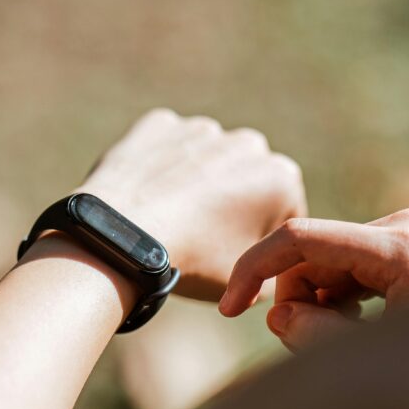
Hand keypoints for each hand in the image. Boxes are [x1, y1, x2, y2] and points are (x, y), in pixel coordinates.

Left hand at [79, 109, 306, 299]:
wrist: (123, 239)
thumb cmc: (193, 262)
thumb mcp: (249, 284)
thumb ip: (273, 270)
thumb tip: (271, 268)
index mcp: (282, 178)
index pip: (285, 214)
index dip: (264, 241)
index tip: (238, 259)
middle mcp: (249, 143)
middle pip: (248, 180)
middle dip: (235, 202)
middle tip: (205, 238)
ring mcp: (202, 129)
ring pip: (207, 160)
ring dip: (199, 182)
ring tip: (173, 218)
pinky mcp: (160, 124)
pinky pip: (168, 147)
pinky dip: (162, 166)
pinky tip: (149, 197)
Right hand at [219, 208, 408, 350]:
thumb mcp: (375, 358)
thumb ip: (315, 336)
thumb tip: (277, 314)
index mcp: (398, 246)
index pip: (300, 239)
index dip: (252, 271)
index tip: (225, 310)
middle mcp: (404, 227)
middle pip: (314, 252)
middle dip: (293, 297)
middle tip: (299, 343)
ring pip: (332, 261)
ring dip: (318, 301)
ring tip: (335, 342)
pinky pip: (356, 267)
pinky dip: (341, 298)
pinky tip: (355, 329)